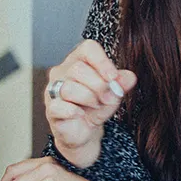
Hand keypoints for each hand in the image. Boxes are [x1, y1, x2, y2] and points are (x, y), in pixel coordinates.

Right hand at [45, 40, 135, 168]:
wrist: (85, 131)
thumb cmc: (96, 106)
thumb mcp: (113, 93)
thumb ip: (121, 84)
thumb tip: (130, 77)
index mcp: (78, 60)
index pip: (88, 48)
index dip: (102, 61)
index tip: (113, 78)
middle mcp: (62, 71)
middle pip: (78, 68)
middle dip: (99, 86)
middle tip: (108, 98)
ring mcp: (53, 90)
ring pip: (69, 88)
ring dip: (88, 98)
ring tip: (96, 106)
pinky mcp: (51, 109)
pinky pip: (58, 106)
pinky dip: (72, 111)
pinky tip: (80, 114)